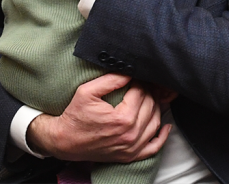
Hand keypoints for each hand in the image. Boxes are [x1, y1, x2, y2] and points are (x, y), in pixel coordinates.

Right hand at [27, 74, 171, 162]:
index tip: (134, 78)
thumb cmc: (74, 116)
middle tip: (141, 86)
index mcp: (122, 118)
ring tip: (148, 99)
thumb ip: (111, 80)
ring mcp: (132, 147)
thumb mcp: (87, 91)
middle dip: (148, 93)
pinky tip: (165, 126)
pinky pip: (154, 147)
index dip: (139, 82)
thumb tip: (130, 72)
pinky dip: (162, 136)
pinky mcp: (130, 156)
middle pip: (151, 106)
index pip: (141, 93)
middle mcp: (130, 134)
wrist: (63, 141)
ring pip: (155, 122)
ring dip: (155, 108)